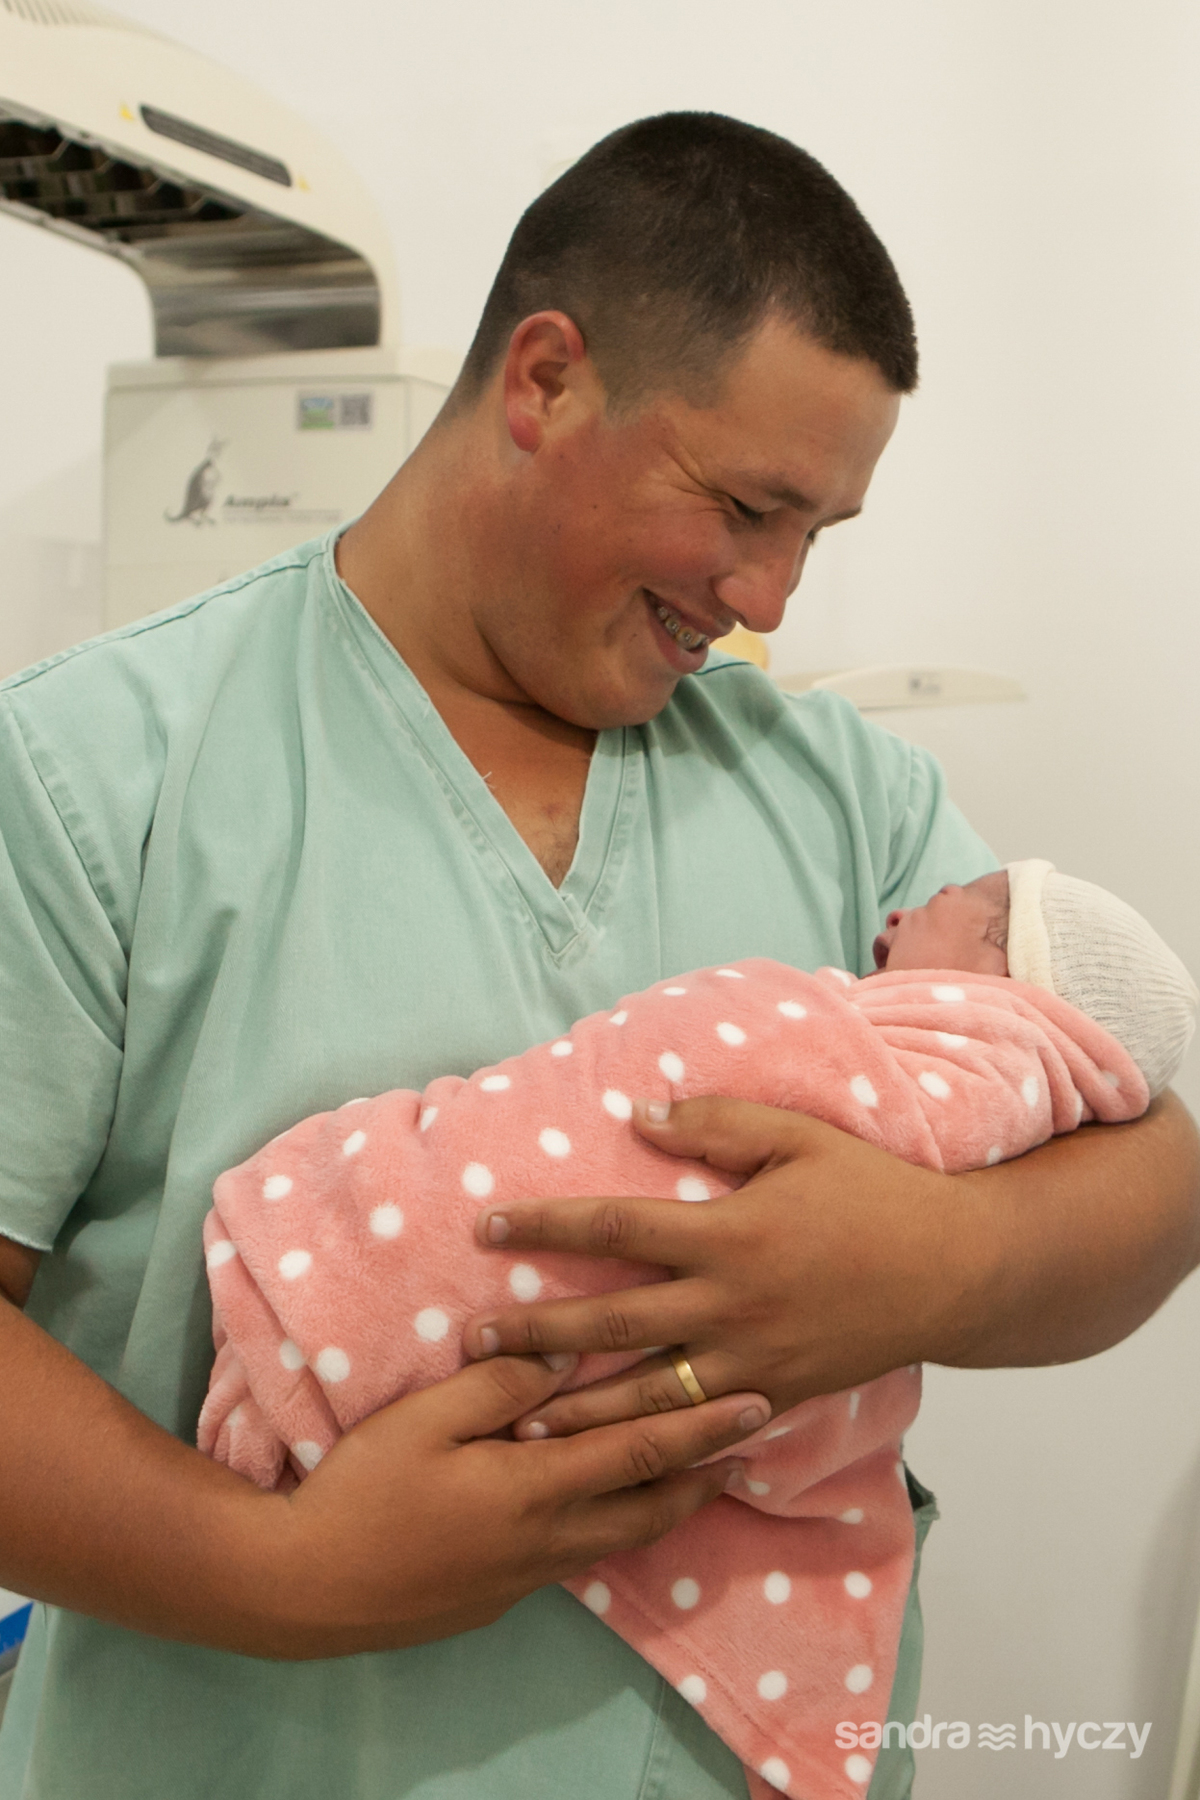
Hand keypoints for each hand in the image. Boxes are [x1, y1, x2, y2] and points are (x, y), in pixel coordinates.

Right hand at [257, 1349, 768, 1657]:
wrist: (308, 1588)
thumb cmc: (363, 1490)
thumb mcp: (425, 1420)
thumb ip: (501, 1384)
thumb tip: (566, 1352)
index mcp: (536, 1488)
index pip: (640, 1450)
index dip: (702, 1425)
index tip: (756, 1400)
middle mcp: (548, 1539)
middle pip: (650, 1506)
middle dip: (705, 1471)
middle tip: (752, 1442)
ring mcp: (527, 1575)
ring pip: (622, 1538)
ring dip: (669, 1503)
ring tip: (703, 1477)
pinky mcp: (503, 1594)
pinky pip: (583, 1555)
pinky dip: (619, 1524)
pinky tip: (613, 1508)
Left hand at [461, 1097, 975, 1438]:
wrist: (953, 1270)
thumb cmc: (872, 1192)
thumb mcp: (798, 1137)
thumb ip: (716, 1125)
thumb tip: (634, 1116)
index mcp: (727, 1234)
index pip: (614, 1227)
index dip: (545, 1226)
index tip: (486, 1228)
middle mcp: (729, 1304)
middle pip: (611, 1322)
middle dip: (536, 1335)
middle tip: (470, 1346)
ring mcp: (751, 1360)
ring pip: (645, 1393)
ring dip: (577, 1409)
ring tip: (517, 1423)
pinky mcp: (776, 1395)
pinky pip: (701, 1426)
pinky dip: (651, 1443)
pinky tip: (610, 1458)